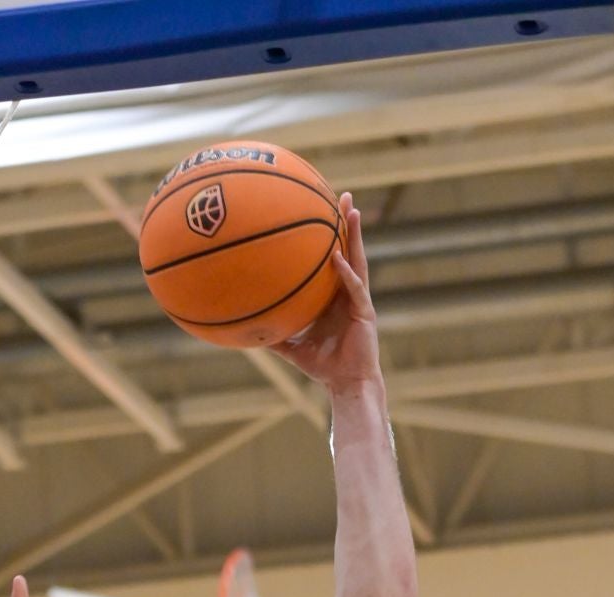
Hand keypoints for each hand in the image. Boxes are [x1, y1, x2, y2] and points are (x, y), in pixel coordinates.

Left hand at [268, 197, 380, 393]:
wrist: (346, 383)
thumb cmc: (324, 366)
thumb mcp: (293, 349)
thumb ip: (275, 337)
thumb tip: (247, 332)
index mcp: (336, 296)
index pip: (335, 258)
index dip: (333, 236)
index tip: (324, 211)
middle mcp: (349, 292)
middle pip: (350, 250)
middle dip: (348, 223)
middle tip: (344, 195)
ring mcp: (359, 299)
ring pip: (359, 260)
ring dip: (355, 236)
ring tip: (352, 210)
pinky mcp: (365, 311)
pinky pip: (355, 288)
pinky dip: (346, 272)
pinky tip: (338, 256)